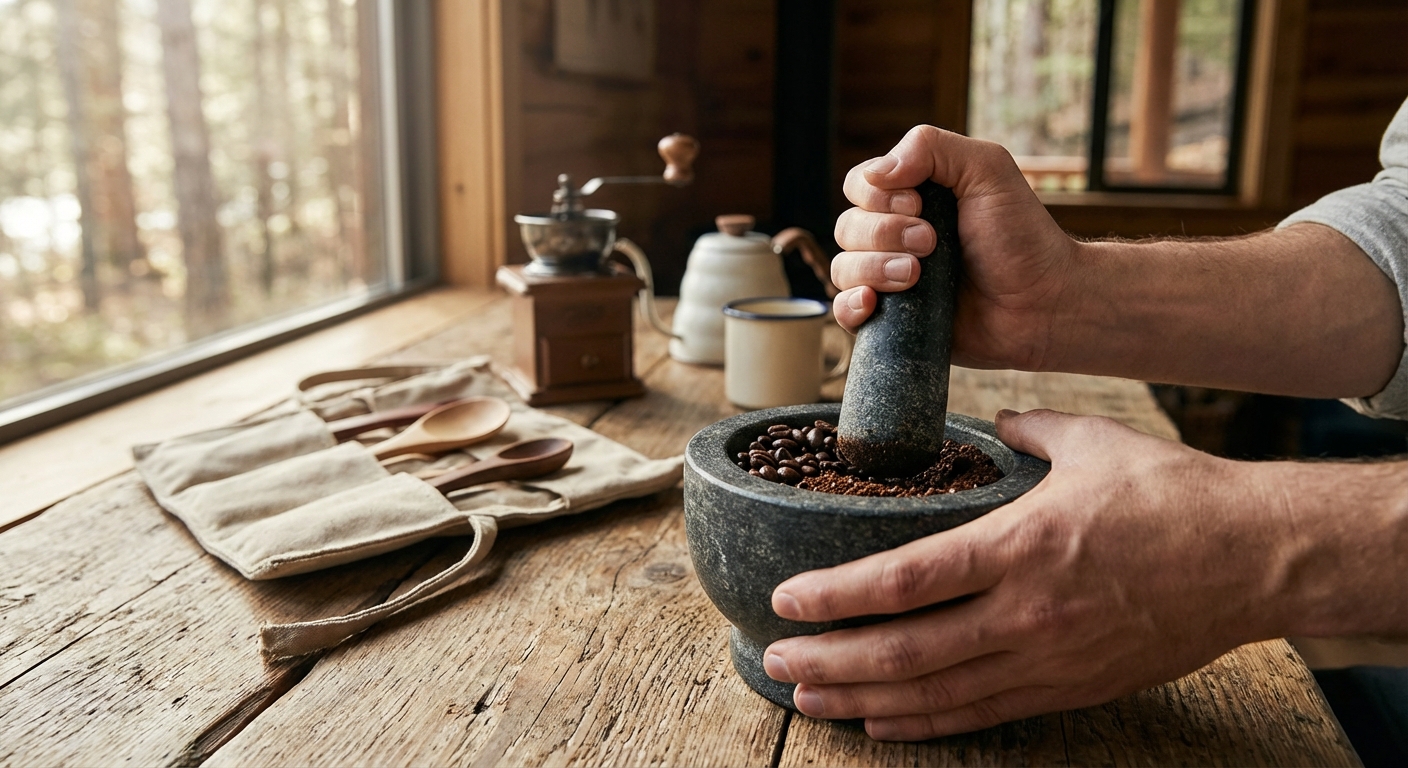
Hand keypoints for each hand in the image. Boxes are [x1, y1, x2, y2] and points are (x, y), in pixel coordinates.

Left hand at [763, 409, 1279, 740]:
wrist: (1256, 558)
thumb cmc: (1173, 493)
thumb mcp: (1089, 439)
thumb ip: (1026, 429)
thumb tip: (993, 421)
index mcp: (1021, 544)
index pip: (905, 579)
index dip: (836, 596)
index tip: (786, 600)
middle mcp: (1025, 611)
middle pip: (905, 650)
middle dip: (830, 659)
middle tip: (776, 661)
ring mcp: (1047, 658)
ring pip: (935, 693)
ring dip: (862, 698)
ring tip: (808, 698)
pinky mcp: (1069, 686)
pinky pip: (982, 714)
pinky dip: (924, 723)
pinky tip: (880, 722)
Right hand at [831, 126, 1077, 370]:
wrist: (1044, 303)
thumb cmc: (1022, 237)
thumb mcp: (987, 170)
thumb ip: (932, 148)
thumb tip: (875, 173)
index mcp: (911, 197)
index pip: (860, 185)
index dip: (879, 197)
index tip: (921, 208)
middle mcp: (894, 237)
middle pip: (847, 227)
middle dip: (885, 234)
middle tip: (932, 244)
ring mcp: (890, 280)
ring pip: (843, 268)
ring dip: (875, 269)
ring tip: (918, 277)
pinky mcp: (891, 322)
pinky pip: (843, 312)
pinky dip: (849, 306)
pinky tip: (873, 304)